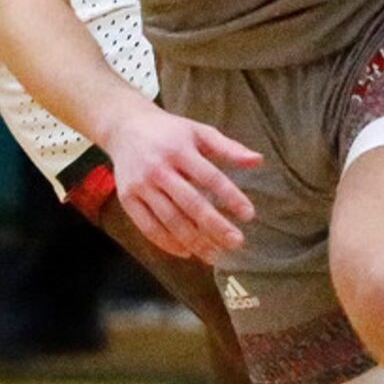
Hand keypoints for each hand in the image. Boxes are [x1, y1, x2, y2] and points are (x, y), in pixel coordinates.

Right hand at [107, 105, 260, 262]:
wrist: (125, 128)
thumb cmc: (169, 132)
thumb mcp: (199, 132)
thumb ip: (228, 148)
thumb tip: (258, 161)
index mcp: (179, 150)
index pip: (210, 177)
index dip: (230, 197)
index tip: (249, 214)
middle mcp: (158, 169)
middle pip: (191, 204)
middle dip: (215, 226)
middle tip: (236, 242)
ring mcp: (141, 186)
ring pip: (170, 220)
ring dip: (194, 241)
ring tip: (215, 254)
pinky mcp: (127, 199)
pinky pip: (148, 227)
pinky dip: (168, 243)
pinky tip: (188, 252)